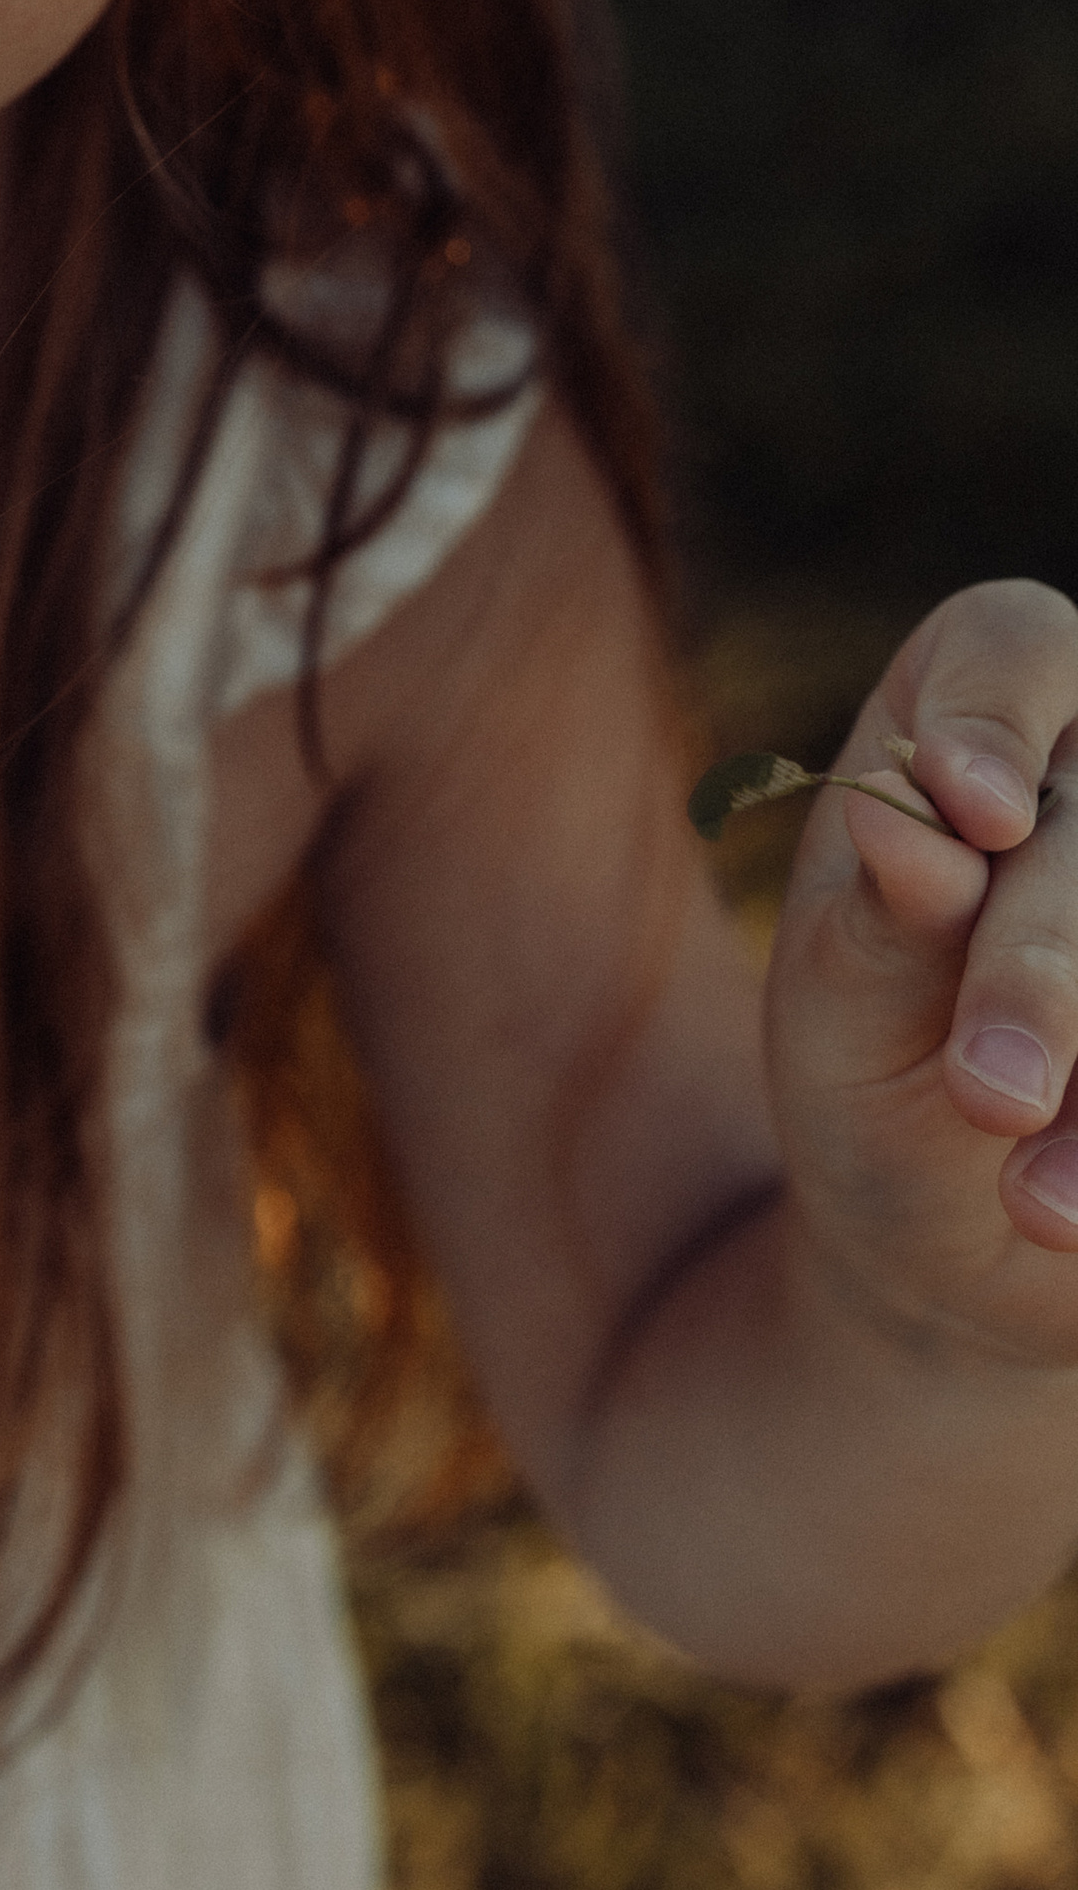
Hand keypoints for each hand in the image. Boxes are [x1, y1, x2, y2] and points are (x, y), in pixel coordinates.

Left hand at [768, 582, 1077, 1366]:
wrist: (955, 1248)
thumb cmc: (874, 1076)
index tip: (975, 813)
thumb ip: (875, 917)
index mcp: (968, 718)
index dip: (1000, 712)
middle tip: (989, 1091)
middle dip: (1048, 963)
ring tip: (1034, 1205)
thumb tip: (900, 821)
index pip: (1013, 641)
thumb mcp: (839, 1003)